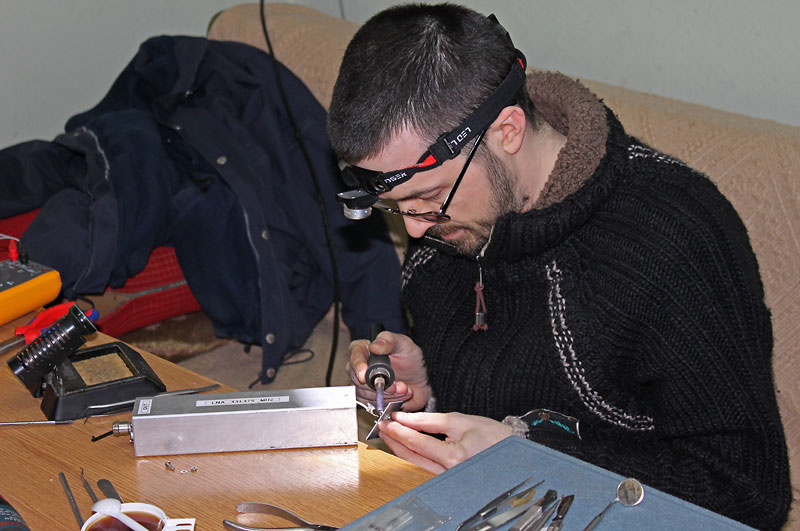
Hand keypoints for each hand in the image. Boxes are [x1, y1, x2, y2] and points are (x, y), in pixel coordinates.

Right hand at [346, 331, 431, 411]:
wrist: (422, 377)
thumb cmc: (411, 357)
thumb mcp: (403, 343)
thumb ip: (389, 340)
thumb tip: (374, 346)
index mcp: (363, 350)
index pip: (355, 356)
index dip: (358, 366)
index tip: (364, 376)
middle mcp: (360, 368)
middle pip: (358, 379)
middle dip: (380, 385)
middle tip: (398, 385)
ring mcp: (363, 385)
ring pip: (367, 395)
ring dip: (389, 395)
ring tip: (404, 388)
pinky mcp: (370, 399)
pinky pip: (374, 405)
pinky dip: (390, 402)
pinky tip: (402, 395)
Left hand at [378, 411, 512, 473]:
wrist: (513, 453)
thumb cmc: (493, 436)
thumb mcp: (460, 421)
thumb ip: (429, 421)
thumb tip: (406, 419)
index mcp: (453, 457)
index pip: (417, 442)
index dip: (398, 431)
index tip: (387, 421)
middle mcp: (448, 473)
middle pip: (411, 456)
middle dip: (394, 441)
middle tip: (382, 427)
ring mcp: (448, 479)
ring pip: (416, 463)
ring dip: (401, 448)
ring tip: (390, 433)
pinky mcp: (448, 479)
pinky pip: (425, 467)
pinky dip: (413, 454)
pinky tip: (407, 445)